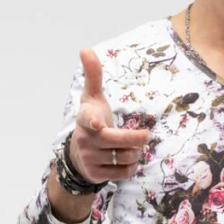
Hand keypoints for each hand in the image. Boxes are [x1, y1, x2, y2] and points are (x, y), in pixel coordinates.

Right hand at [68, 48, 150, 182]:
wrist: (78, 155)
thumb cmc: (91, 120)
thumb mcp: (92, 98)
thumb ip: (92, 75)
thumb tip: (85, 48)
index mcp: (85, 118)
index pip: (89, 119)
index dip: (94, 121)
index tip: (98, 123)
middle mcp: (86, 139)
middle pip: (122, 142)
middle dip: (138, 139)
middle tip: (145, 136)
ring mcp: (90, 158)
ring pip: (127, 157)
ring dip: (136, 153)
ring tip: (130, 149)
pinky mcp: (96, 174)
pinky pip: (125, 173)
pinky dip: (131, 167)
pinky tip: (126, 160)